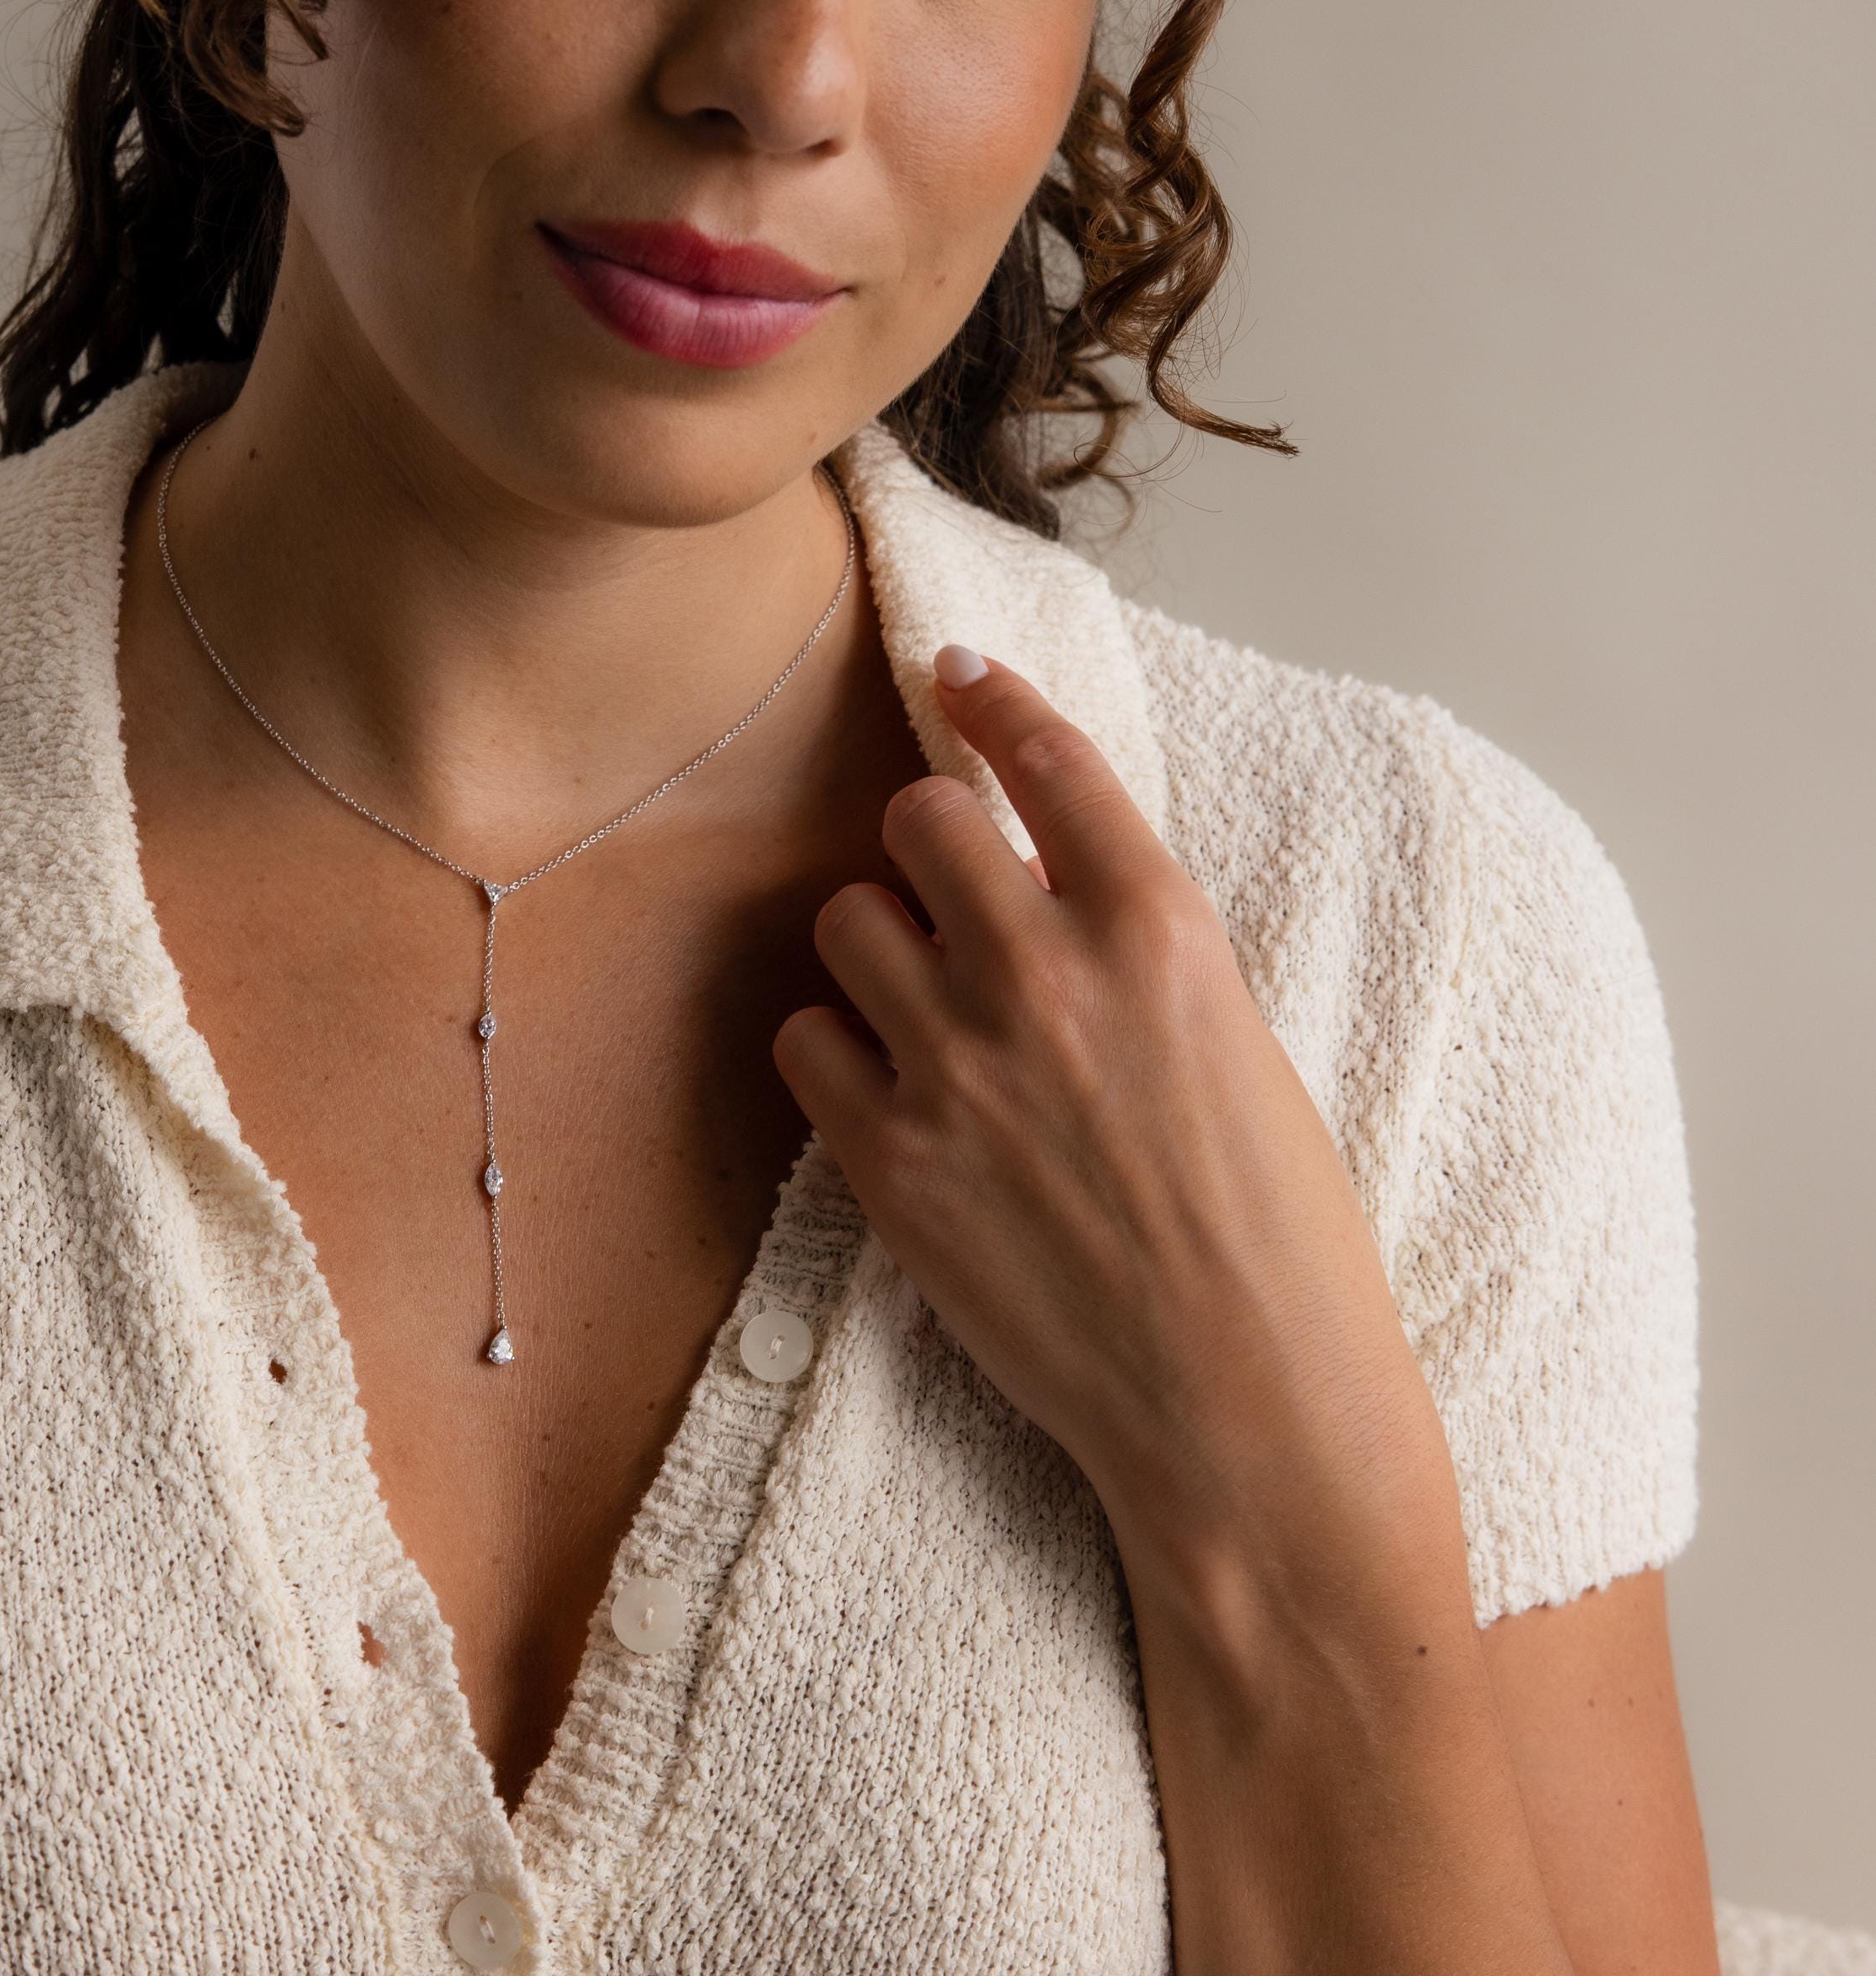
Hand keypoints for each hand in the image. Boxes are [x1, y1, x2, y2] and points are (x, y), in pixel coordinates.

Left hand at [772, 646, 1446, 1552]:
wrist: (1248, 1411)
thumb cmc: (1279, 1238)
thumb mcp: (1237, 1045)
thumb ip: (1134, 948)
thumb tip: (1038, 879)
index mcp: (1161, 935)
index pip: (1047, 758)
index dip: (991, 698)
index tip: (955, 672)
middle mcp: (1048, 977)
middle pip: (916, 817)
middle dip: (929, 844)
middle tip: (953, 896)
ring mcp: (959, 1068)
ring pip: (848, 920)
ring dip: (880, 946)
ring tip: (929, 1009)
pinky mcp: (892, 1161)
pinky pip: (804, 1039)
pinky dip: (836, 1050)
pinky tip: (888, 1089)